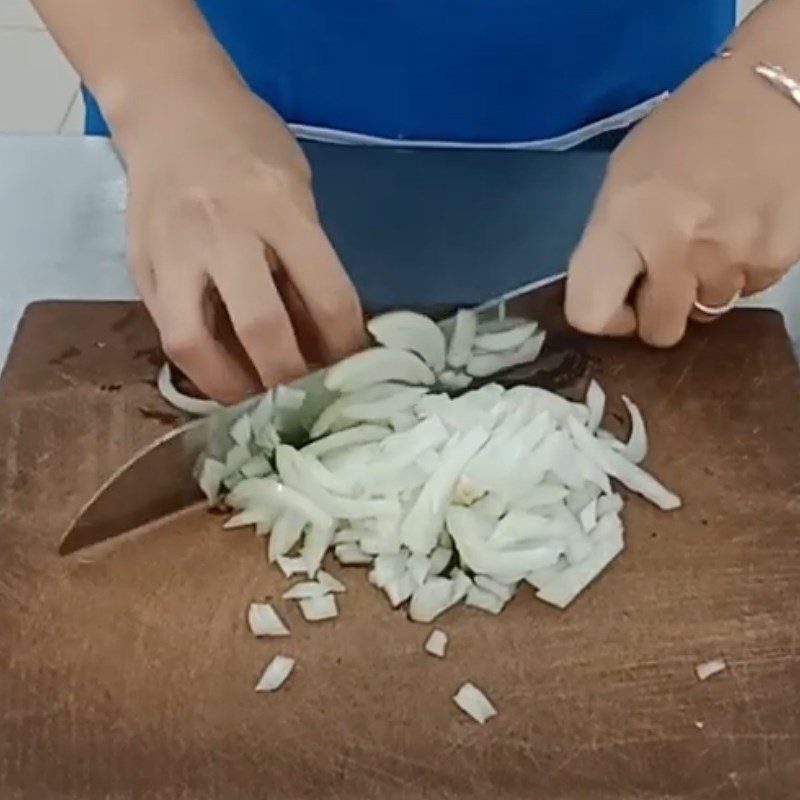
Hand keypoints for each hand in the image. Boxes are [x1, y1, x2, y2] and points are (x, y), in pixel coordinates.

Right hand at [117, 75, 364, 401]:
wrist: (170, 107)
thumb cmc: (249, 143)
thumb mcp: (297, 189)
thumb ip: (309, 259)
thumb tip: (325, 331)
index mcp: (279, 207)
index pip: (328, 295)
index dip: (347, 345)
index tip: (355, 370)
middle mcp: (223, 230)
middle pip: (262, 328)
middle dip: (291, 378)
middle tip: (306, 400)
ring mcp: (173, 251)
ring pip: (194, 343)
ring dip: (230, 386)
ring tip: (255, 401)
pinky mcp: (140, 266)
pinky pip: (167, 331)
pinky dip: (198, 362)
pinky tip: (222, 372)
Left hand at [565, 49, 799, 345]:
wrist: (771, 89)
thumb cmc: (682, 132)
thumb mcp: (623, 179)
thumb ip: (613, 241)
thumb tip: (616, 295)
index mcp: (623, 221)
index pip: (591, 312)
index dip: (603, 318)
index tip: (618, 301)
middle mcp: (674, 248)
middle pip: (659, 332)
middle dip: (658, 312)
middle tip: (665, 274)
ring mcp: (729, 258)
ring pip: (707, 313)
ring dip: (702, 288)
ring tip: (708, 236)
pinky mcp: (776, 258)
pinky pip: (748, 290)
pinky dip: (741, 270)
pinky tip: (740, 226)